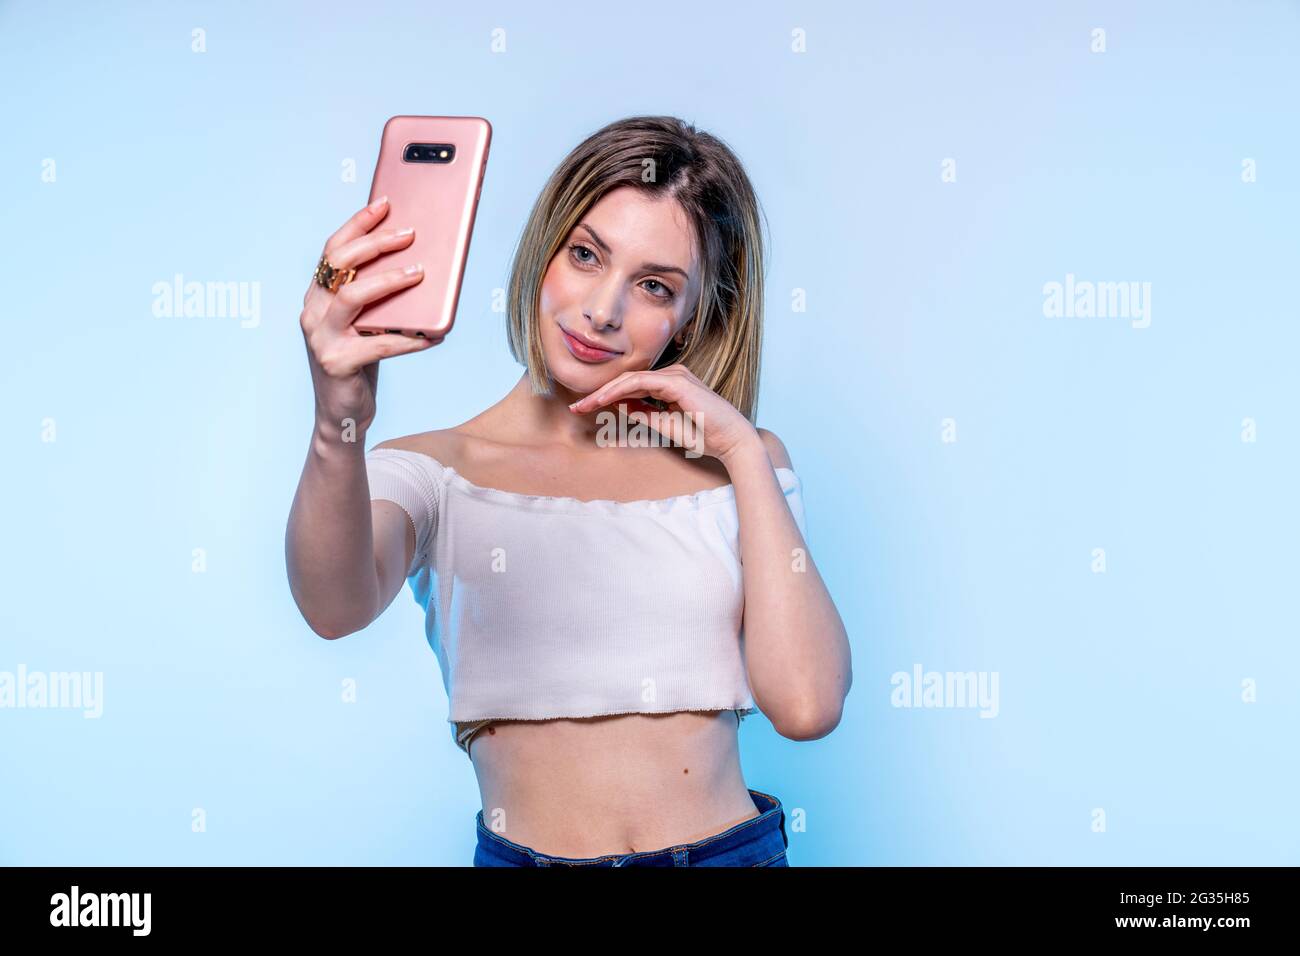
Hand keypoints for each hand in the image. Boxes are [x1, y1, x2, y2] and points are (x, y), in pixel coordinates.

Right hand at [300, 196, 433, 436]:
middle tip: (410, 234)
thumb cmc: (359, 362)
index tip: (385, 203)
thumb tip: (418, 262)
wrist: (342, 415)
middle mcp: (312, 311)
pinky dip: (409, 339)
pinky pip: (379, 344)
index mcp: (318, 295)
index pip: (334, 249)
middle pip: (341, 265)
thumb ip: (377, 297)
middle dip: (377, 244)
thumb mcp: (366, 323)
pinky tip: (434, 336)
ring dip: (390, 282)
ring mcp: (321, 338)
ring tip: (420, 274)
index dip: (358, 223)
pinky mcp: (337, 363)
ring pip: (354, 297)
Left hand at [568, 363, 759, 464]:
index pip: (632, 387)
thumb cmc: (705, 436)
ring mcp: (675, 376)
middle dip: (599, 393)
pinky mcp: (676, 382)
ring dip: (604, 392)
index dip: (606, 397)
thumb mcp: (666, 426)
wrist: (731, 441)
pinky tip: (602, 401)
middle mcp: (672, 375)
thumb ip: (644, 414)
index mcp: (670, 384)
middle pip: (627, 380)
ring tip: (584, 405)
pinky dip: (618, 391)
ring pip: (630, 380)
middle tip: (576, 407)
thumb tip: (621, 407)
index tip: (586, 409)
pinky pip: (640, 383)